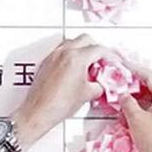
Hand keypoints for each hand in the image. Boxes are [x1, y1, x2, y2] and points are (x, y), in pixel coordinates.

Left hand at [7, 33, 106, 151]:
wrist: (38, 113)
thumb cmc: (59, 105)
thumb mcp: (87, 94)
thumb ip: (99, 85)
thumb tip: (101, 83)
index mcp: (76, 58)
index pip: (99, 49)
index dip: (110, 56)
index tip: (114, 62)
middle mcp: (64, 52)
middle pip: (86, 39)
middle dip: (96, 48)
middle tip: (102, 62)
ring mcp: (53, 56)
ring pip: (72, 42)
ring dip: (82, 49)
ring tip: (87, 65)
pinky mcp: (46, 62)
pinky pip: (61, 51)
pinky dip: (70, 55)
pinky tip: (74, 69)